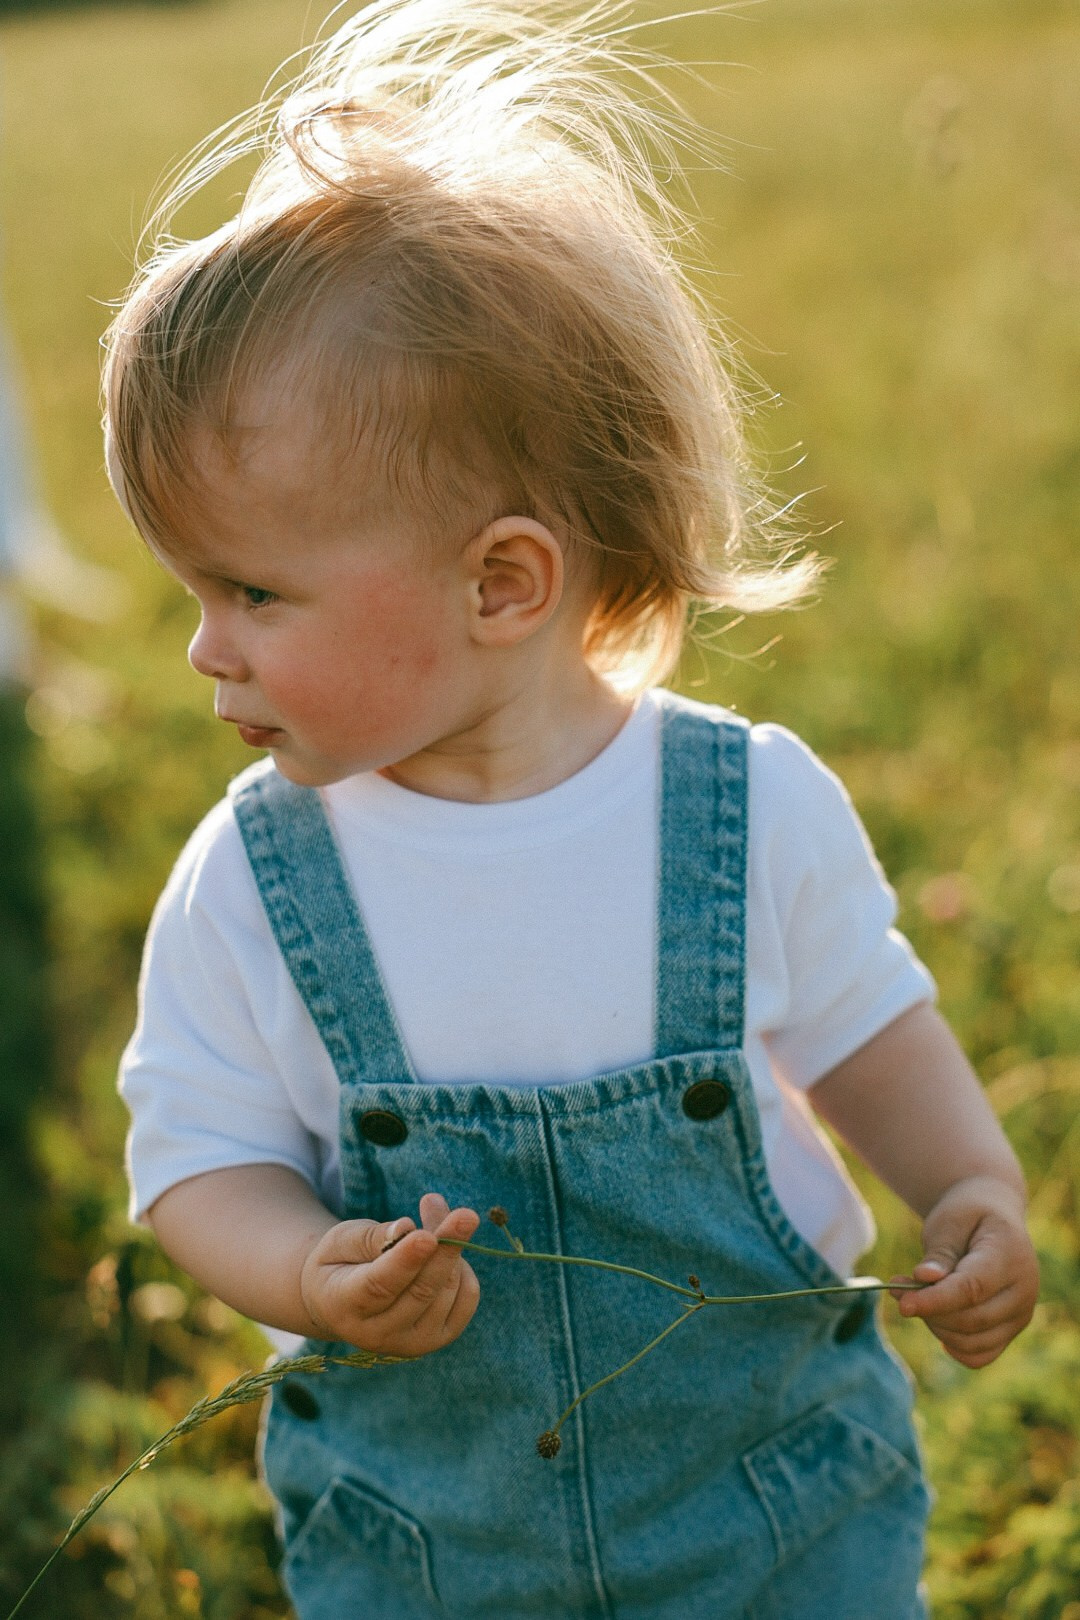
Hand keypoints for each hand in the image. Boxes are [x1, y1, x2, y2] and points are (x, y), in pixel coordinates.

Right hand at [299, 1192, 479, 1356]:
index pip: (379, 1286)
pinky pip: (467, 1297)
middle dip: (446, 1249)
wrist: (343, 1304)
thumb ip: (371, 1236)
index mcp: (344, 1306)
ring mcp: (412, 1343)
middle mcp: (378, 1334)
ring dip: (451, 1249)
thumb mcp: (341, 1240)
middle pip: (421, 1291)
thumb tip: (406, 1229)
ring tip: (432, 1223)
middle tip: (467, 1214)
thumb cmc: (340, 1262)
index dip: (405, 1261)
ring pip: (447, 1290)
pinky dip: (464, 1269)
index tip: (428, 1237)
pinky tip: (443, 1255)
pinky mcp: (440, 1338)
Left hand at [890, 1175, 1038, 1367]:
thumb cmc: (967, 1215)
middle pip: (972, 1320)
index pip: (972, 1289)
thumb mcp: (949, 1221)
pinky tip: (937, 1321)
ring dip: (936, 1327)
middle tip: (899, 1290)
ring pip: (973, 1342)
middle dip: (930, 1311)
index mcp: (1011, 1255)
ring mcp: (1021, 1314)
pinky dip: (953, 1345)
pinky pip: (980, 1355)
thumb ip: (939, 1252)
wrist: (992, 1216)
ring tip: (915, 1297)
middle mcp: (1024, 1290)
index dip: (935, 1300)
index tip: (903, 1303)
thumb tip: (925, 1280)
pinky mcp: (1011, 1330)